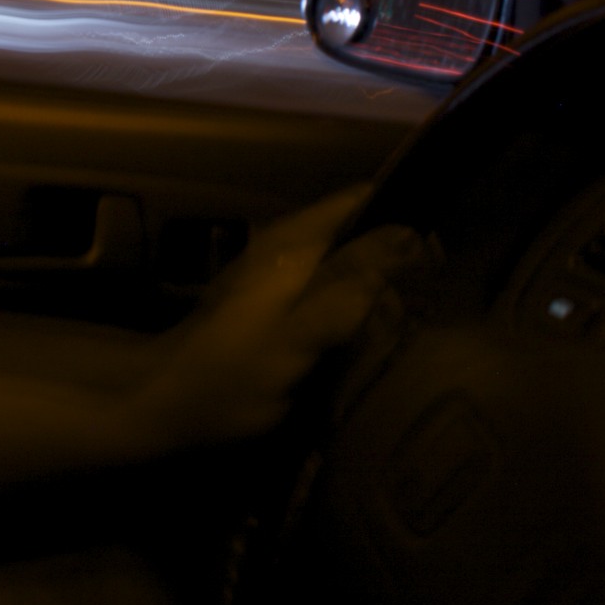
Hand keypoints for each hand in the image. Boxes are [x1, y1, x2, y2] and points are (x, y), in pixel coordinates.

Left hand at [131, 186, 422, 450]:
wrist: (161, 405)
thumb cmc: (228, 377)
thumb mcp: (296, 337)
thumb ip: (349, 289)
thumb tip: (410, 240)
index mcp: (294, 242)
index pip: (363, 199)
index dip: (408, 220)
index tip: (443, 261)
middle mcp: (285, 247)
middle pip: (359, 230)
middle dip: (399, 257)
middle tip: (434, 302)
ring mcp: (275, 275)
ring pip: (345, 261)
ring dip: (379, 285)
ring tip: (413, 322)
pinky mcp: (270, 306)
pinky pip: (328, 290)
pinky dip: (354, 306)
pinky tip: (370, 341)